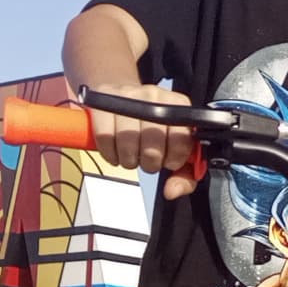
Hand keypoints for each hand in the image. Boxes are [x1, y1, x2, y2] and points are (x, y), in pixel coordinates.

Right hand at [80, 81, 200, 199]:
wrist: (120, 95)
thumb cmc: (150, 126)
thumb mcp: (173, 145)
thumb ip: (184, 174)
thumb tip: (172, 191)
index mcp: (178, 105)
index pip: (182, 140)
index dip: (174, 159)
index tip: (168, 160)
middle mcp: (154, 96)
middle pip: (153, 145)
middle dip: (149, 163)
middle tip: (146, 159)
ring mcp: (127, 96)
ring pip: (127, 143)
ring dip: (128, 160)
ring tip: (130, 154)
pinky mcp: (103, 102)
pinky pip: (105, 138)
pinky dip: (109, 153)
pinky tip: (114, 150)